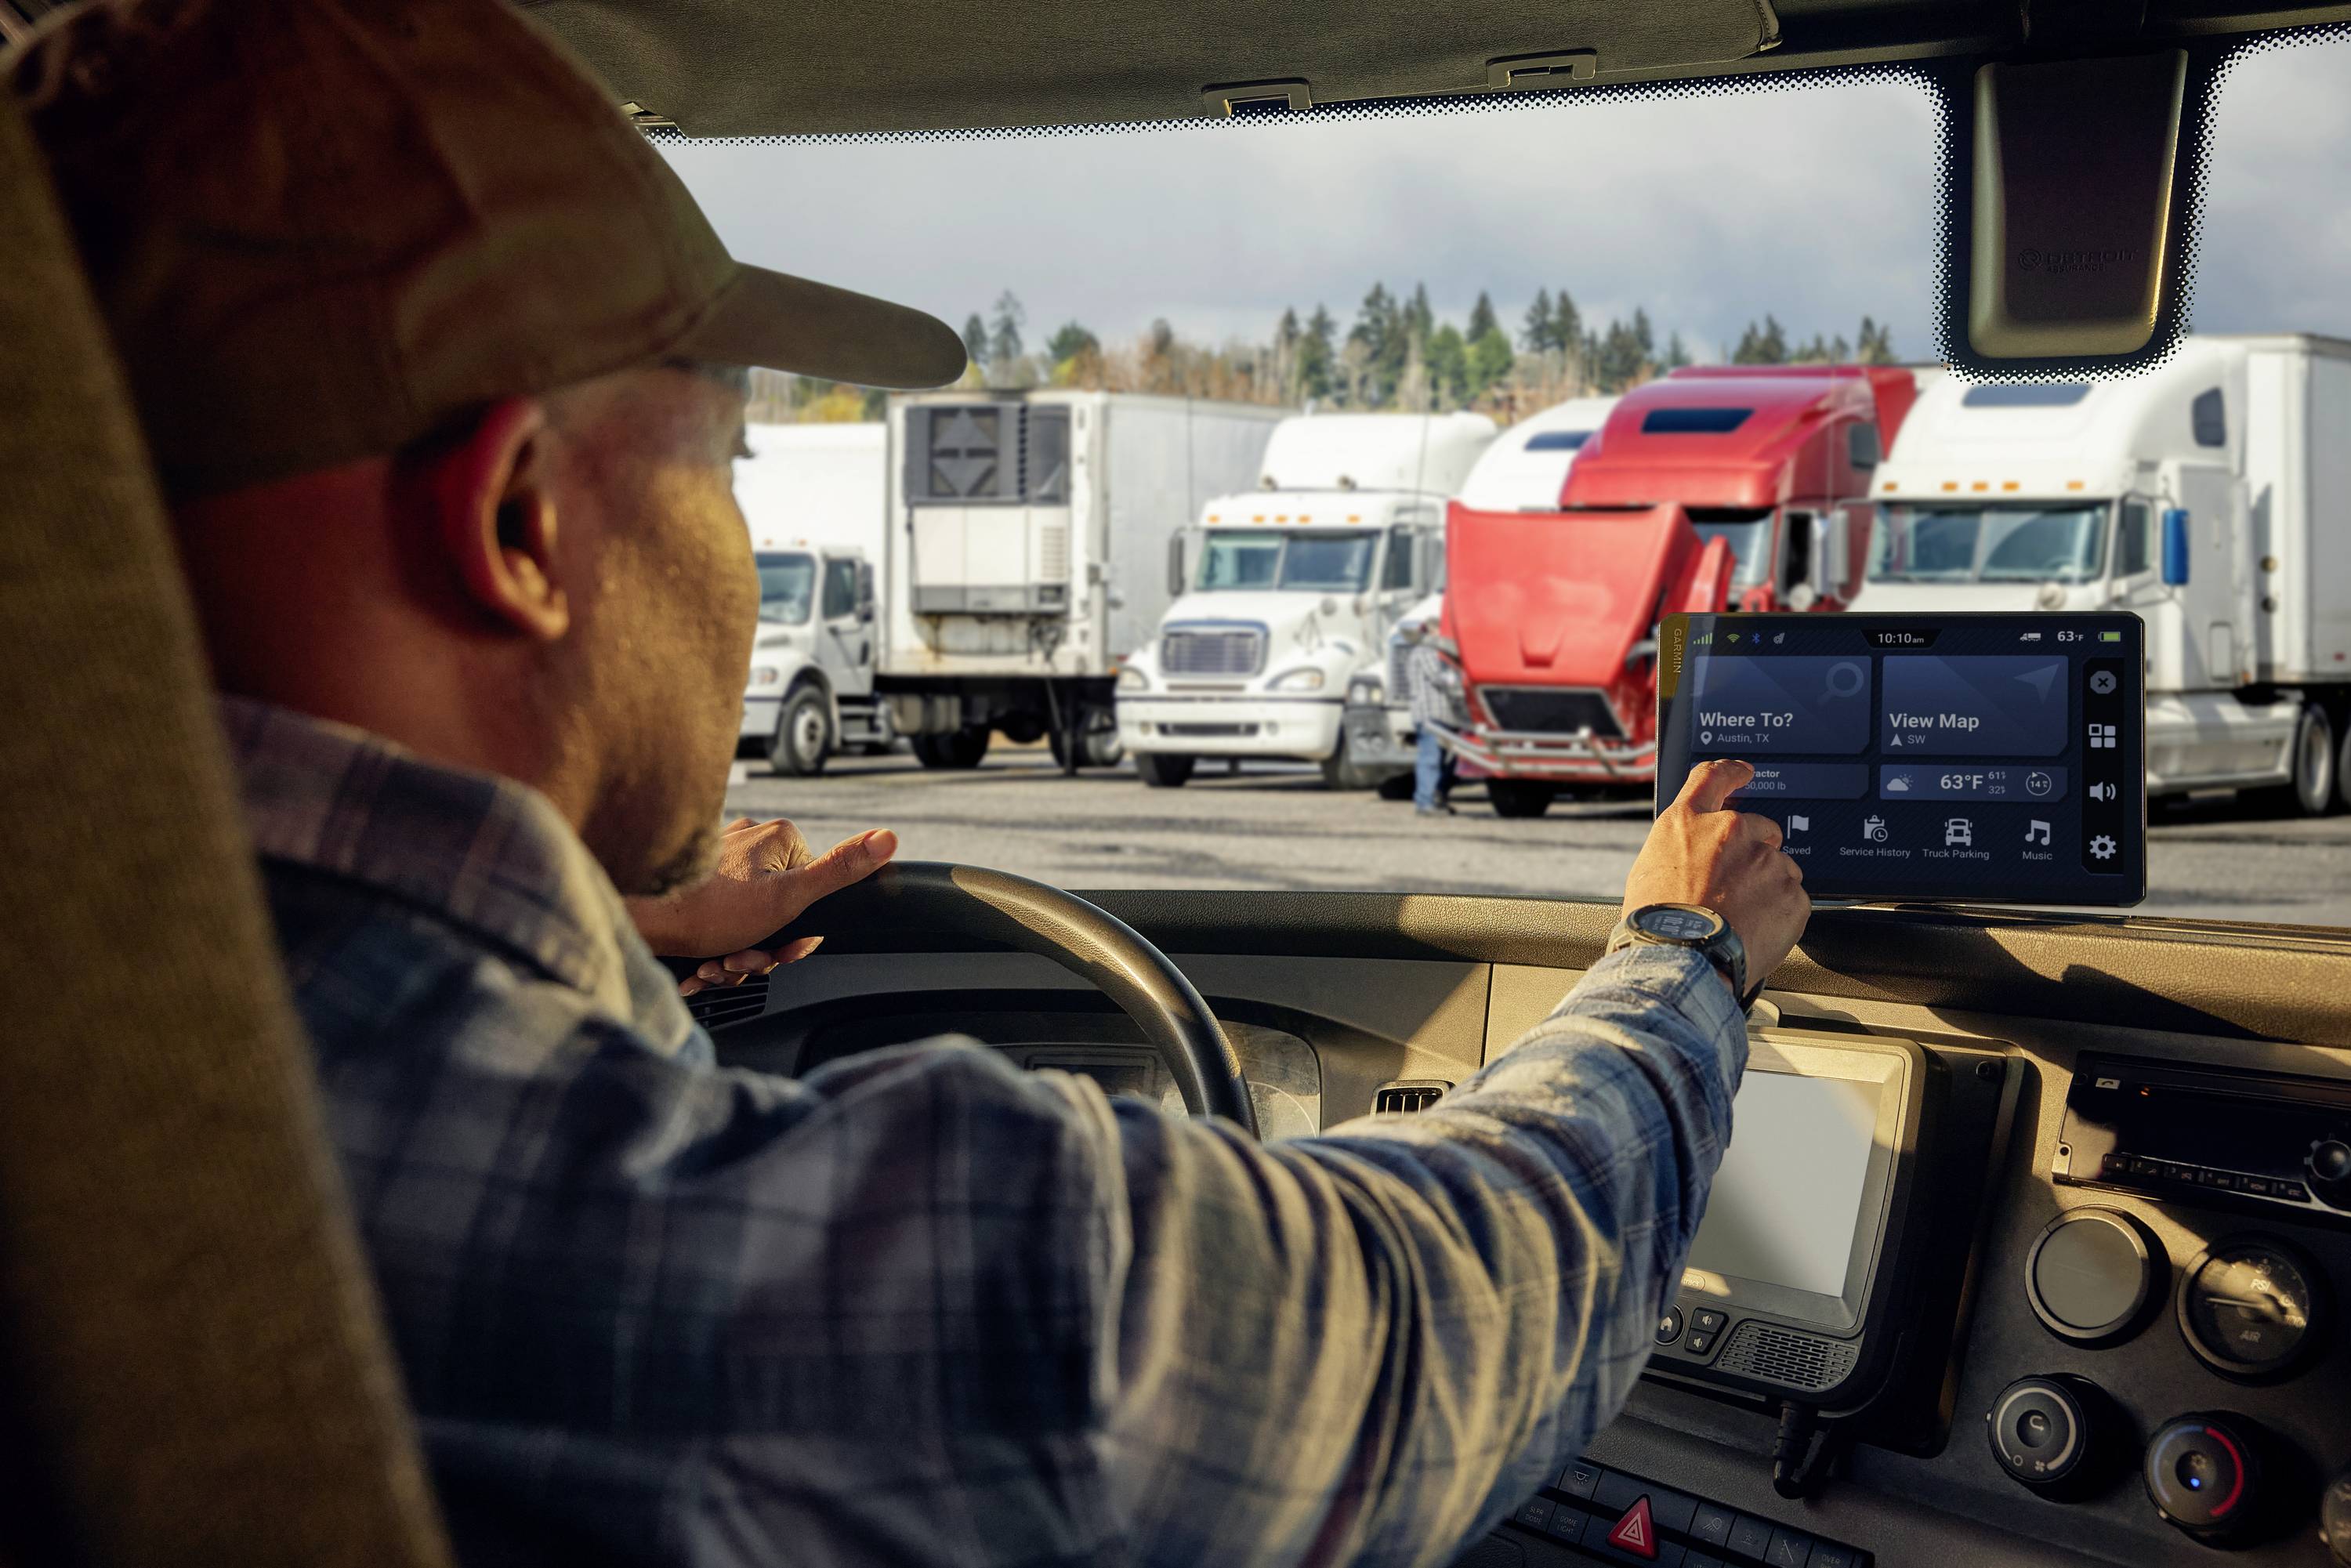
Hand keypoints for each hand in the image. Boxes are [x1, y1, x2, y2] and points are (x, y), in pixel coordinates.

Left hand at [626, 818, 897, 993]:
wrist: (638, 920)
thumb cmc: (707, 909)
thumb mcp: (788, 896)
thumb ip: (839, 869)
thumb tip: (889, 839)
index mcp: (779, 836)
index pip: (812, 889)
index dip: (799, 929)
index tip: (781, 946)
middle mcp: (749, 838)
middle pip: (778, 908)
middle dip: (763, 946)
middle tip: (740, 957)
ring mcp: (719, 856)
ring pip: (748, 917)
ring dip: (736, 950)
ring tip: (715, 960)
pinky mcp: (694, 877)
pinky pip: (719, 917)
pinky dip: (713, 942)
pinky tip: (701, 955)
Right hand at [1621, 759, 1808, 989]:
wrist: (1681, 960)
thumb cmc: (1657, 923)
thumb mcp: (1650, 870)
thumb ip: (1681, 850)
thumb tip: (1694, 856)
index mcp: (1689, 822)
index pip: (1713, 777)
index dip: (1732, 772)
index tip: (1743, 772)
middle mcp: (1731, 832)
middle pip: (1759, 828)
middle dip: (1754, 852)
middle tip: (1735, 887)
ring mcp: (1766, 861)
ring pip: (1778, 868)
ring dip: (1766, 888)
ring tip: (1741, 919)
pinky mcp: (1791, 893)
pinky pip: (1793, 900)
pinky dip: (1780, 915)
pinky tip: (1756, 931)